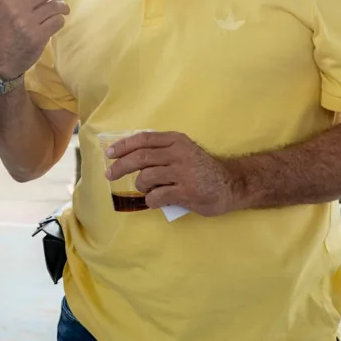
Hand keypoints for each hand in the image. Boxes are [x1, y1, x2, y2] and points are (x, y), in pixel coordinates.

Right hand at [0, 0, 68, 79]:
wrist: (1, 60)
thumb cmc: (3, 29)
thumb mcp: (1, 6)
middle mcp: (16, 8)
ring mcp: (27, 23)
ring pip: (55, 6)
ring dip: (62, 7)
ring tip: (60, 11)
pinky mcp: (37, 36)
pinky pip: (58, 21)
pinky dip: (60, 21)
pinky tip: (55, 24)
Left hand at [105, 131, 247, 217]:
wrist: (230, 184)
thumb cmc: (201, 168)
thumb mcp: (183, 151)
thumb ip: (162, 150)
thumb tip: (130, 157)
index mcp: (175, 140)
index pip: (143, 139)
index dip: (123, 146)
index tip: (110, 154)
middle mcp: (178, 153)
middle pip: (140, 157)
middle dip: (120, 166)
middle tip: (110, 175)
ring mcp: (182, 173)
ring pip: (146, 177)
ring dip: (140, 186)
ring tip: (146, 189)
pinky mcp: (186, 192)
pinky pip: (157, 196)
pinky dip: (151, 200)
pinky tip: (155, 201)